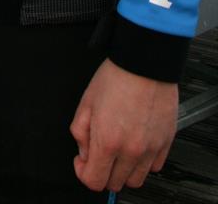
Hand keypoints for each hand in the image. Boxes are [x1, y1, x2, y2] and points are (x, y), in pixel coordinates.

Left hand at [70, 59, 177, 191]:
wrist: (144, 63)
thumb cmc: (117, 76)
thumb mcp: (86, 102)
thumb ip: (80, 132)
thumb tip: (84, 151)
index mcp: (108, 141)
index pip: (94, 181)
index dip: (83, 172)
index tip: (82, 161)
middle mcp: (131, 150)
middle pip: (115, 183)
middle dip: (103, 171)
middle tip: (99, 151)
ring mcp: (151, 148)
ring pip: (136, 180)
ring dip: (124, 170)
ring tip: (119, 149)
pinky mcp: (166, 143)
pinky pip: (154, 167)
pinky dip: (143, 162)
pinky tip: (135, 144)